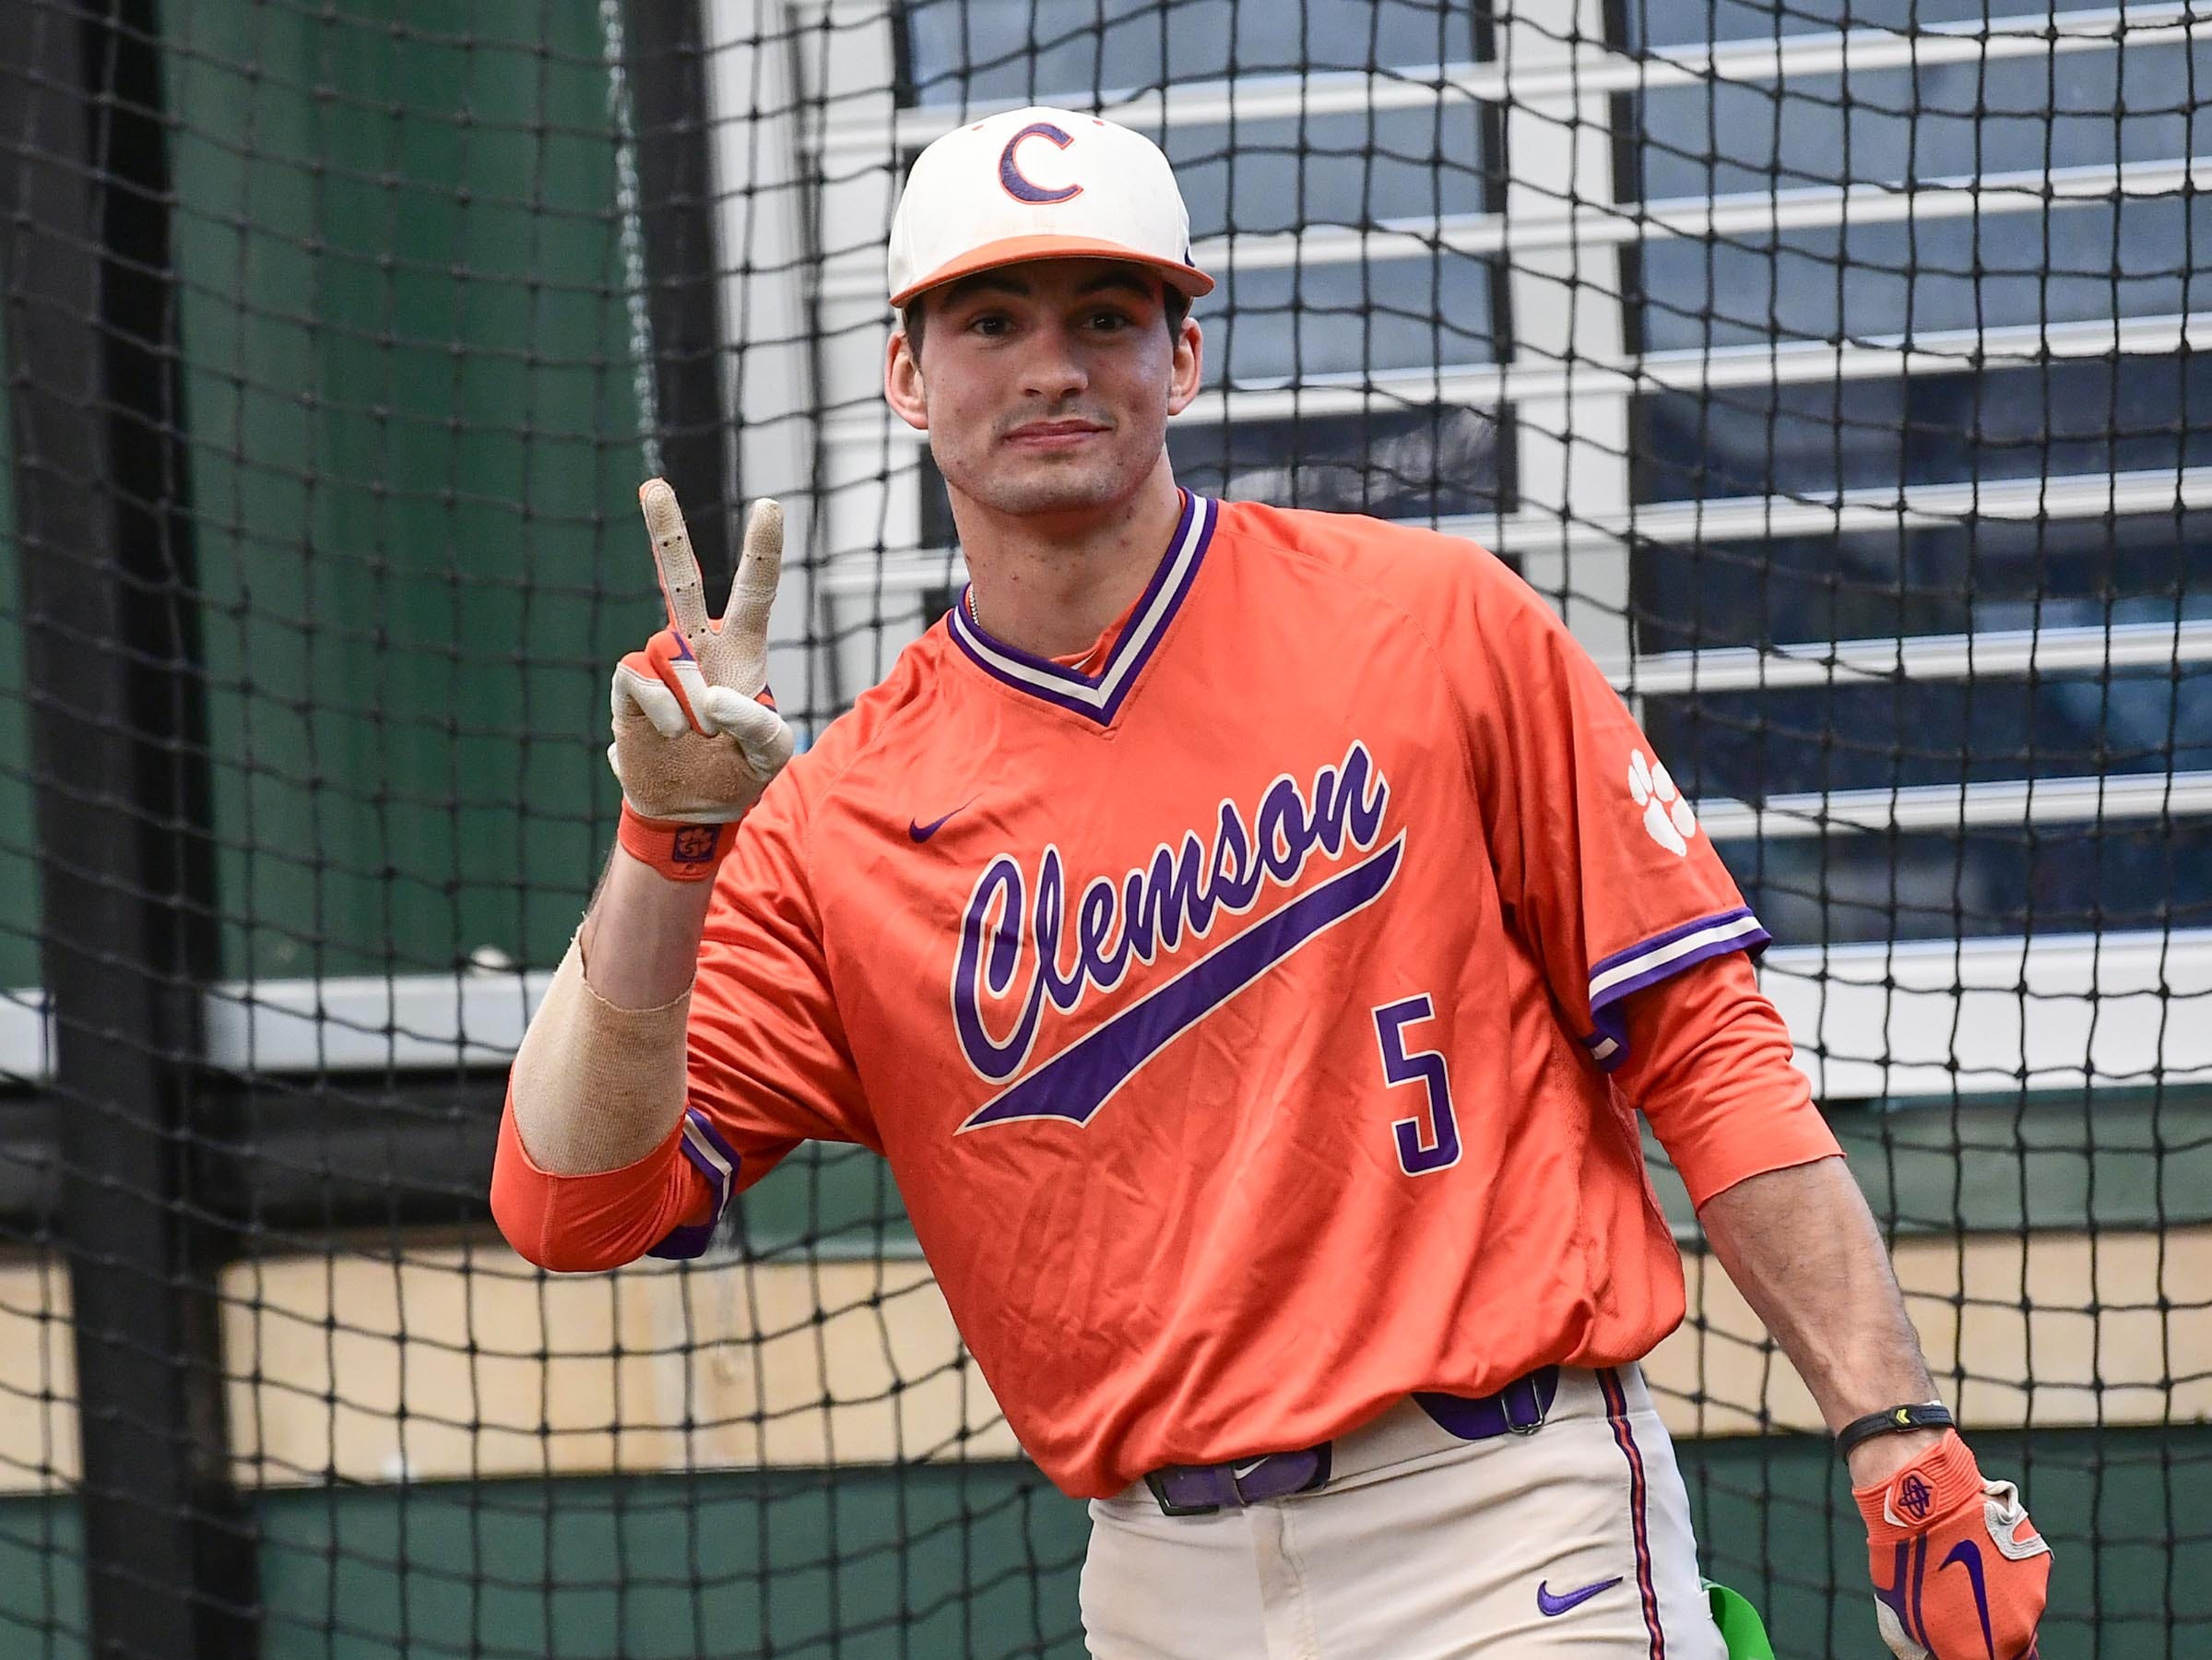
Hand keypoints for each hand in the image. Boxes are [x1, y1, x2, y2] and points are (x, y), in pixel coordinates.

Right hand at [607, 481, 794, 878]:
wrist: (690, 811)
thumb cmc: (739, 775)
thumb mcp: (773, 755)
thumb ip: (760, 724)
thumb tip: (714, 697)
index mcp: (741, 652)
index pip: (755, 594)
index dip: (761, 550)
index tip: (770, 505)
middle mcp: (696, 648)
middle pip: (679, 579)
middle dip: (664, 531)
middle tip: (654, 485)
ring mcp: (660, 666)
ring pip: (669, 651)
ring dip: (690, 697)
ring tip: (700, 736)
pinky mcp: (630, 691)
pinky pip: (641, 678)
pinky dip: (663, 709)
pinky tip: (673, 734)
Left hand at [1856, 1430, 2049, 1659]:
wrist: (1924, 1499)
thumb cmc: (1904, 1558)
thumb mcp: (1900, 1614)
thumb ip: (1926, 1644)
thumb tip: (1934, 1653)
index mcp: (1979, 1651)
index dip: (1972, 1651)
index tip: (1960, 1637)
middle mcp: (2016, 1632)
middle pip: (2011, 1645)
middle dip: (1990, 1632)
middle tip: (1964, 1603)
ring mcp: (2032, 1597)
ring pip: (2021, 1609)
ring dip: (2003, 1599)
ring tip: (1970, 1570)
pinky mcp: (2038, 1564)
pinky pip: (2026, 1577)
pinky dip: (2010, 1569)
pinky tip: (1983, 1549)